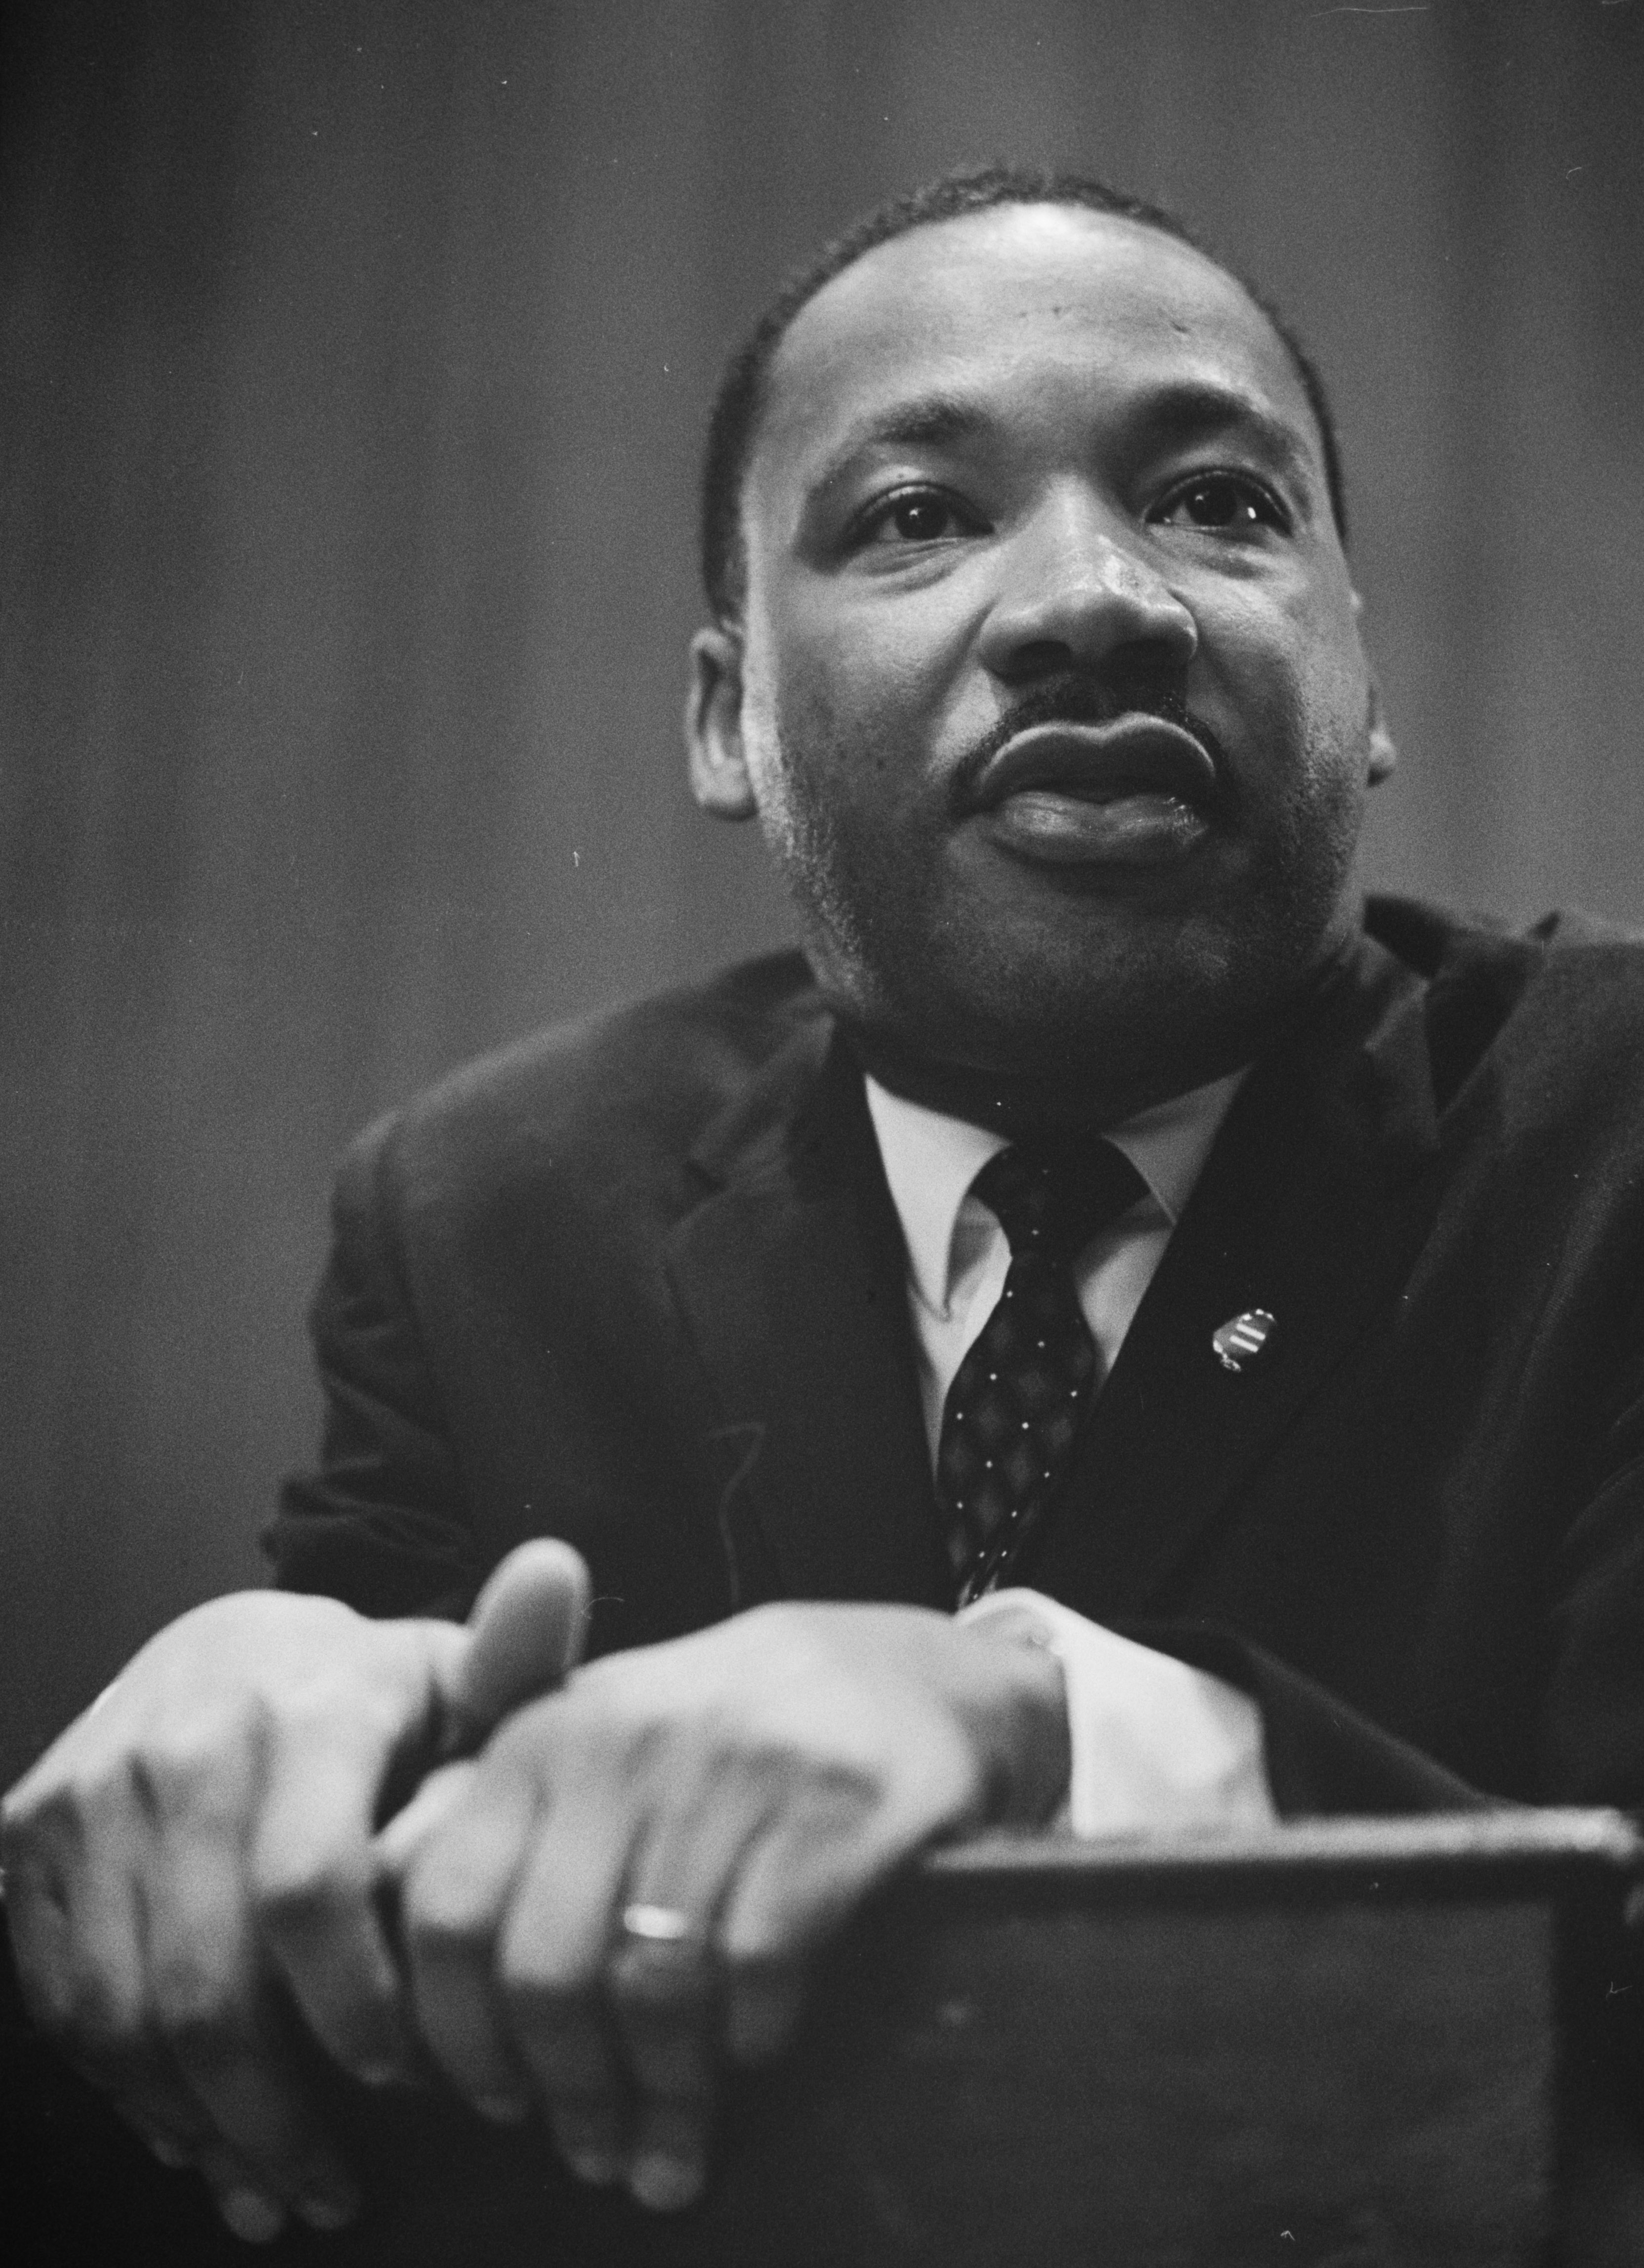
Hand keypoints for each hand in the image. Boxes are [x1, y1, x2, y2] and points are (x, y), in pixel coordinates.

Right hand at [1, 1540, 588, 2242]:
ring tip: (273, 2183)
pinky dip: (126, 2089)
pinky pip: (64, 2001)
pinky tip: (194, 2135)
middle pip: (209, 1980)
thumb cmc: (373, 1697)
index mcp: (307, 1705)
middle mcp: (186, 1743)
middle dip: (276, 2110)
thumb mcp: (453, 1680)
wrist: (225, 1650)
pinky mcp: (30, 1837)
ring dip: (200, 2123)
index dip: (354, 2003)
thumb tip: (557, 1572)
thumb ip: (515, 1662)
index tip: (407, 2075)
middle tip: (336, 2188)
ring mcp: (94, 1793)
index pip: (310, 1887)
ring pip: (125, 2011)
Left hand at [389, 1601, 1067, 2213]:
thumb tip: (386, 1922)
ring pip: (653, 1986)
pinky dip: (748, 2040)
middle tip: (586, 2153)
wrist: (904, 1672)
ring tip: (665, 2155)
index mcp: (547, 1731)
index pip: (449, 1909)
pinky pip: (759, 1970)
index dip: (453, 2032)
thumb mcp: (596, 1741)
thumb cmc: (721, 1730)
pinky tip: (751, 2059)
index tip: (485, 2102)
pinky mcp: (837, 1812)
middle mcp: (627, 1740)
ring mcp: (736, 1771)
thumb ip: (491, 1817)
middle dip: (561, 2092)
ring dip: (657, 2098)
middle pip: (544, 1969)